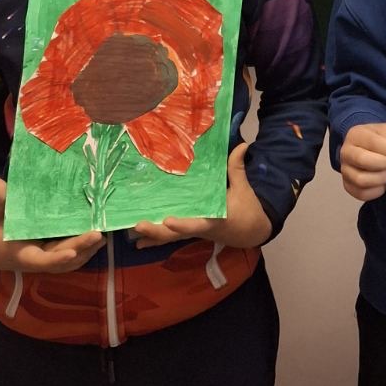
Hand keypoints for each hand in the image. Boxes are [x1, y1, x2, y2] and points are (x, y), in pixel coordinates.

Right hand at [0, 178, 103, 272]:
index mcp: (22, 254)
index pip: (41, 260)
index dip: (56, 258)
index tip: (70, 252)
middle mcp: (37, 259)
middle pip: (62, 258)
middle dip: (80, 247)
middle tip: (98, 234)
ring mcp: (45, 257)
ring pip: (69, 260)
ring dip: (86, 251)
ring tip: (103, 235)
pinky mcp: (50, 252)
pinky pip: (69, 255)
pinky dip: (83, 250)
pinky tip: (98, 237)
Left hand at [132, 143, 273, 249]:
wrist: (251, 232)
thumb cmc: (248, 210)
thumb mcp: (244, 189)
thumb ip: (237, 168)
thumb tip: (242, 144)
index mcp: (212, 220)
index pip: (195, 224)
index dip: (181, 224)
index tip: (168, 220)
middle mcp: (199, 229)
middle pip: (175, 235)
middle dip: (156, 231)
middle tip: (138, 224)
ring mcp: (194, 231)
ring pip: (170, 237)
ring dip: (153, 235)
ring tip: (134, 233)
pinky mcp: (192, 231)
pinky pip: (172, 237)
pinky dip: (158, 237)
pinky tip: (141, 241)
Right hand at [339, 122, 385, 201]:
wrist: (367, 149)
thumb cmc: (380, 138)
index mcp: (355, 134)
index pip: (372, 142)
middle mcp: (346, 152)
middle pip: (363, 160)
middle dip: (383, 164)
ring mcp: (345, 171)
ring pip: (361, 180)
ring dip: (380, 178)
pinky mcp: (348, 186)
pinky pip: (362, 194)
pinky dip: (377, 190)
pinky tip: (383, 183)